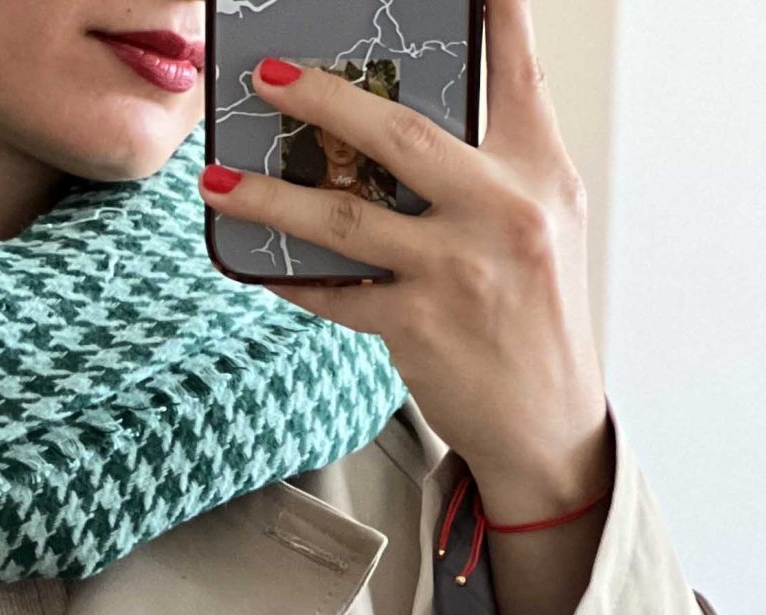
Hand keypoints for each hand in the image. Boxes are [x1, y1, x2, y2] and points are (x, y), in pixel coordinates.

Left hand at [200, 0, 610, 523]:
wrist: (547, 421)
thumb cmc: (536, 313)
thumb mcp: (542, 222)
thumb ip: (494, 165)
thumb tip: (403, 126)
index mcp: (540, 170)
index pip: (514, 69)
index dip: (489, 11)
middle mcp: (502, 209)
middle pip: (399, 134)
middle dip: (324, 100)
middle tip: (269, 76)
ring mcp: (457, 269)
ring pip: (346, 218)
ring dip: (272, 197)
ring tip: (218, 181)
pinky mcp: (418, 327)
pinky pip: (335, 293)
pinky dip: (292, 280)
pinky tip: (257, 265)